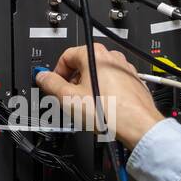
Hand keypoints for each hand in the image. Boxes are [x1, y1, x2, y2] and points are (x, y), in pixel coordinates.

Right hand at [35, 44, 163, 150]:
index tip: (53, 85)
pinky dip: (104, 92)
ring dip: (88, 87)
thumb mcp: (70, 98)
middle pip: (82, 65)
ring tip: (86, 106)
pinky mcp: (133, 82)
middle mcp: (112, 57)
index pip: (66, 56)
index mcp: (94, 54)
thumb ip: (51, 84)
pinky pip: (112, 83)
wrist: (138, 125)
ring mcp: (125, 69)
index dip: (56, 72)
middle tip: (68, 98)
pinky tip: (101, 108)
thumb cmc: (110, 112)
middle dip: (72, 81)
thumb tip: (43, 77)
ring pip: (98, 74)